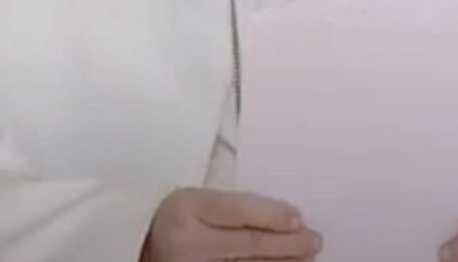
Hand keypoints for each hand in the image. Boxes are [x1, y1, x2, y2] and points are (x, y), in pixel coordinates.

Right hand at [142, 188, 322, 261]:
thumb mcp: (203, 200)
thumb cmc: (184, 217)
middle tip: (315, 241)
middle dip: (288, 244)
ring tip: (306, 258)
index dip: (272, 215)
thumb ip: (241, 206)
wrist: (143, 244)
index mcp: (190, 207)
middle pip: (248, 244)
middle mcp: (188, 241)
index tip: (299, 219)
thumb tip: (291, 219)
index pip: (238, 210)